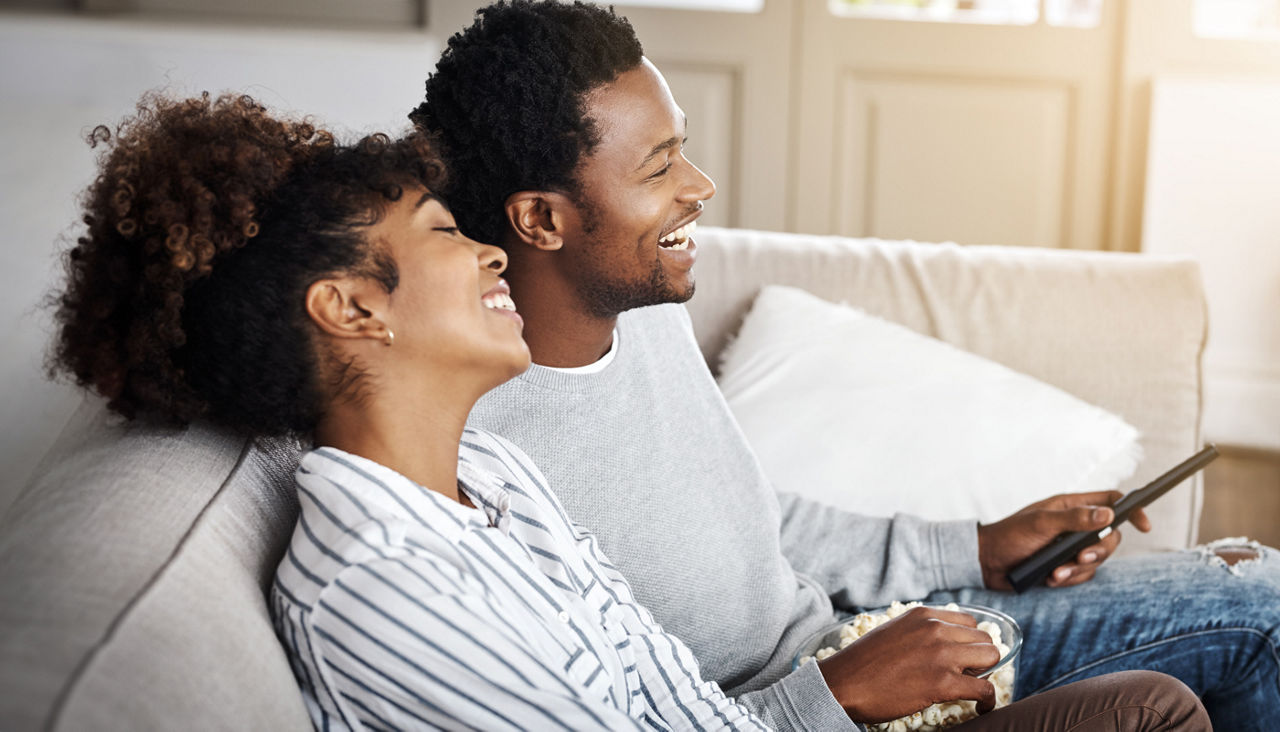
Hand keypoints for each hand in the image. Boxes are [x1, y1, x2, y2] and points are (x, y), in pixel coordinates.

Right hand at [817, 606, 998, 722]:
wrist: (844, 683)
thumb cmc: (863, 662)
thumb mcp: (894, 632)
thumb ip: (919, 632)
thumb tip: (938, 643)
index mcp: (924, 616)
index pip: (969, 623)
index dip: (970, 643)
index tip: (965, 657)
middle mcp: (936, 630)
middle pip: (984, 639)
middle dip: (980, 658)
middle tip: (968, 675)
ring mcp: (941, 655)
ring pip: (991, 657)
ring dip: (986, 675)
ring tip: (973, 689)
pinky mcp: (943, 683)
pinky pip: (984, 688)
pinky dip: (987, 700)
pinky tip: (982, 708)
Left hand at [977, 491, 1151, 590]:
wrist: (987, 563)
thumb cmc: (1009, 535)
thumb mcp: (1041, 523)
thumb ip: (1074, 519)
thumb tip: (1108, 514)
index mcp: (1071, 506)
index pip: (1111, 501)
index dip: (1132, 510)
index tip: (1145, 525)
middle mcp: (1076, 526)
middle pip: (1111, 536)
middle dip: (1099, 551)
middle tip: (1080, 558)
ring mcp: (1071, 547)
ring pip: (1097, 559)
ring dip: (1078, 569)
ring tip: (1055, 573)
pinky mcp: (1065, 567)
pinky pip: (1082, 576)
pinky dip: (1069, 579)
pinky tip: (1050, 579)